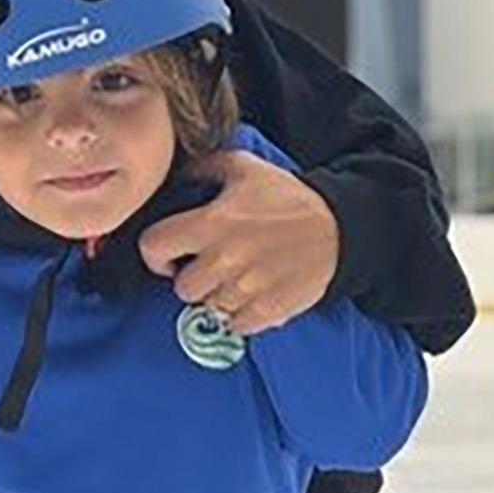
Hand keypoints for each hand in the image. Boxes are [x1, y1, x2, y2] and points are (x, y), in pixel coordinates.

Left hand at [139, 151, 338, 335]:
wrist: (339, 228)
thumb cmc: (288, 198)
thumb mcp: (245, 167)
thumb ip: (205, 167)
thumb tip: (178, 174)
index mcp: (211, 223)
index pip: (154, 247)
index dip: (155, 253)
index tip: (170, 255)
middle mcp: (225, 258)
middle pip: (182, 288)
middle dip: (191, 279)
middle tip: (209, 268)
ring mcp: (247, 287)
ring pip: (209, 308)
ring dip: (218, 297)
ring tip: (235, 278)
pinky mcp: (269, 309)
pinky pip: (236, 325)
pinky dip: (240, 315)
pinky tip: (252, 295)